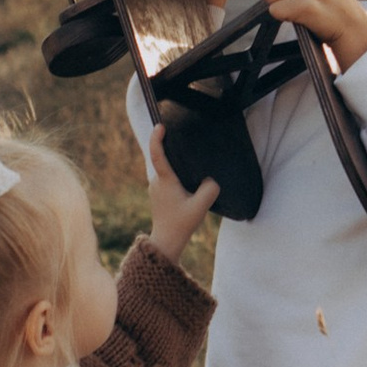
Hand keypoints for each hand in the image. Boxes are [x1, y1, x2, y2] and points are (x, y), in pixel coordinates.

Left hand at [145, 119, 222, 256]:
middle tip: (179, 131)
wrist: (167, 241)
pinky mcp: (158, 193)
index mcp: (165, 181)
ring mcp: (155, 187)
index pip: (157, 155)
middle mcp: (157, 181)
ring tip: (187, 153)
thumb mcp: (201, 207)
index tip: (160, 125)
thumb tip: (211, 179)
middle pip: (161, 158)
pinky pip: (165, 176)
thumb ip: (210, 189)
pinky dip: (173, 171)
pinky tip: (185, 174)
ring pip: (164, 168)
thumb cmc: (181, 223)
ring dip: (173, 160)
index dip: (157, 138)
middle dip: (168, 145)